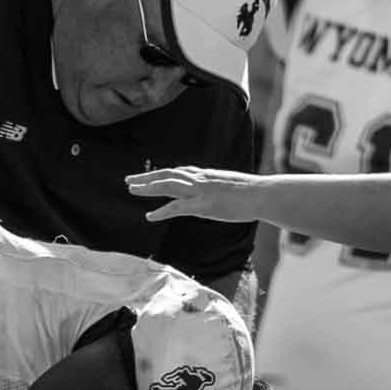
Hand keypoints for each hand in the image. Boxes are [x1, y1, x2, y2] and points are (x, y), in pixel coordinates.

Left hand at [125, 166, 262, 222]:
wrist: (262, 194)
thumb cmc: (250, 193)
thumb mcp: (228, 187)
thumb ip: (216, 189)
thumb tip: (212, 196)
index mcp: (205, 175)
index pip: (177, 172)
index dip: (160, 174)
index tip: (147, 176)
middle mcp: (199, 179)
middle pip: (167, 175)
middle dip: (146, 178)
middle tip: (128, 180)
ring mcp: (200, 191)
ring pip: (168, 186)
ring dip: (148, 188)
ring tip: (131, 190)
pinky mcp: (203, 205)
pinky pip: (177, 207)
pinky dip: (161, 211)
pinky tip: (149, 216)